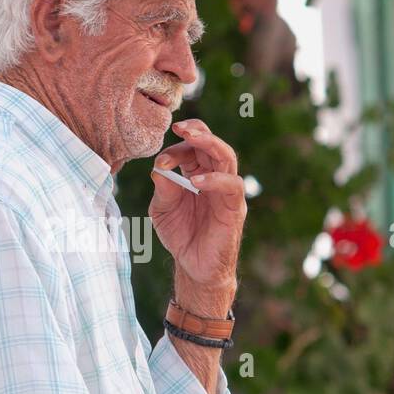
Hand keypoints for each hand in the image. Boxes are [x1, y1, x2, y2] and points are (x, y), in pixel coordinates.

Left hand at [149, 119, 245, 293]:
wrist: (193, 266)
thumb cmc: (180, 234)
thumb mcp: (162, 210)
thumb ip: (162, 189)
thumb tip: (159, 169)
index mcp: (196, 173)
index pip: (191, 148)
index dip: (176, 148)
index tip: (159, 162)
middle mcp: (214, 177)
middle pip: (212, 144)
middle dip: (198, 131)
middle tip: (180, 127)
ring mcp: (226, 191)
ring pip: (227, 156)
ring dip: (210, 143)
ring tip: (192, 139)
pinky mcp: (234, 208)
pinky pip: (232, 185)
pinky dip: (215, 179)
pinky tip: (196, 182)